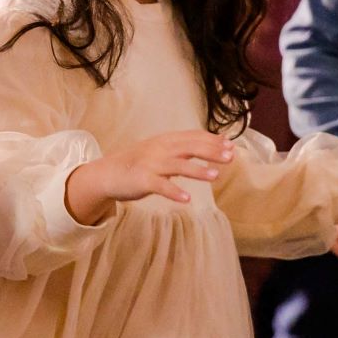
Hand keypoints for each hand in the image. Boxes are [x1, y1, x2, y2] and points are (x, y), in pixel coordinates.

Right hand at [64, 129, 237, 224]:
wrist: (106, 174)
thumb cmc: (137, 164)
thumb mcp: (159, 152)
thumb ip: (182, 150)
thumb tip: (210, 150)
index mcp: (165, 141)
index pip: (193, 137)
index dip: (212, 140)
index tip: (231, 146)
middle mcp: (159, 149)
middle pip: (189, 148)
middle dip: (211, 151)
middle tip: (231, 157)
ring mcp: (150, 164)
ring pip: (177, 165)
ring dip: (198, 170)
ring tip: (216, 176)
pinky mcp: (142, 180)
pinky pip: (160, 186)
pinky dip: (174, 192)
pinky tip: (187, 200)